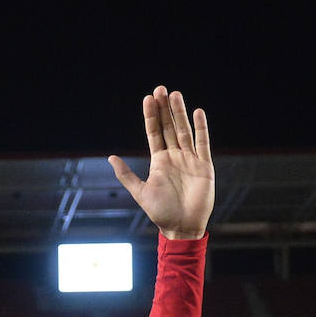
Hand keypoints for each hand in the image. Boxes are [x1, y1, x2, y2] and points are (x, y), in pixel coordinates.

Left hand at [108, 86, 213, 239]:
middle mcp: (175, 156)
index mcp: (159, 161)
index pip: (154, 132)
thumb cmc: (160, 212)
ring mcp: (190, 160)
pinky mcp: (204, 166)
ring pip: (184, 131)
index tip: (147, 98)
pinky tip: (197, 112)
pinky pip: (203, 143)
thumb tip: (111, 157)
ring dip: (179, 113)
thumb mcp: (140, 192)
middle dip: (164, 108)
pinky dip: (201, 128)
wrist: (181, 227)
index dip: (151, 116)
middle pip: (168, 127)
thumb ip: (126, 175)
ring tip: (174, 94)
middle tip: (160, 88)